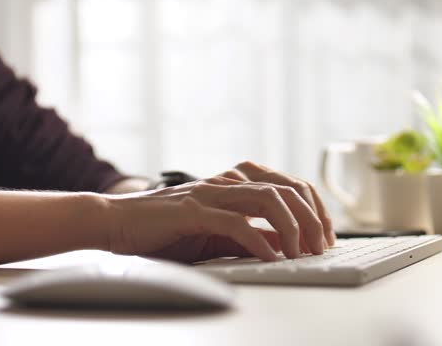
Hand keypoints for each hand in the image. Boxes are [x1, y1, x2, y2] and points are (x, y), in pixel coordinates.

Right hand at [104, 164, 331, 263]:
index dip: (313, 207)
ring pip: (266, 198)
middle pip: (285, 188)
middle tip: (321, 246)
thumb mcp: (213, 235)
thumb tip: (281, 247)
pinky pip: (234, 222)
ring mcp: (209, 194)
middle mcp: (224, 183)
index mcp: (232, 185)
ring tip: (301, 252)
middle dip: (311, 217)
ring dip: (292, 226)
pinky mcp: (191, 211)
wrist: (116, 222)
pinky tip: (271, 258)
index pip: (286, 184)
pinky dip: (258, 240)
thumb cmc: (162, 231)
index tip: (325, 236)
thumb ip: (245, 237)